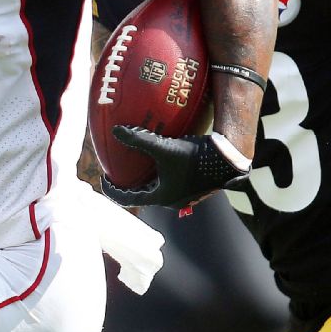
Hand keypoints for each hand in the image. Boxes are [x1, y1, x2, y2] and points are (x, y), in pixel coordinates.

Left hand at [100, 126, 249, 209]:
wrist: (227, 159)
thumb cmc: (194, 156)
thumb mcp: (163, 147)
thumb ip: (139, 140)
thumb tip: (115, 130)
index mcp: (161, 197)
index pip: (128, 199)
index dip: (112, 190)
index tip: (103, 178)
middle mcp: (171, 200)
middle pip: (142, 195)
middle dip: (128, 184)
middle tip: (117, 170)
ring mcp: (183, 195)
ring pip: (156, 189)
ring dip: (145, 179)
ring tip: (136, 164)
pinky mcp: (191, 186)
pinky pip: (168, 182)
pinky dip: (158, 174)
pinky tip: (160, 158)